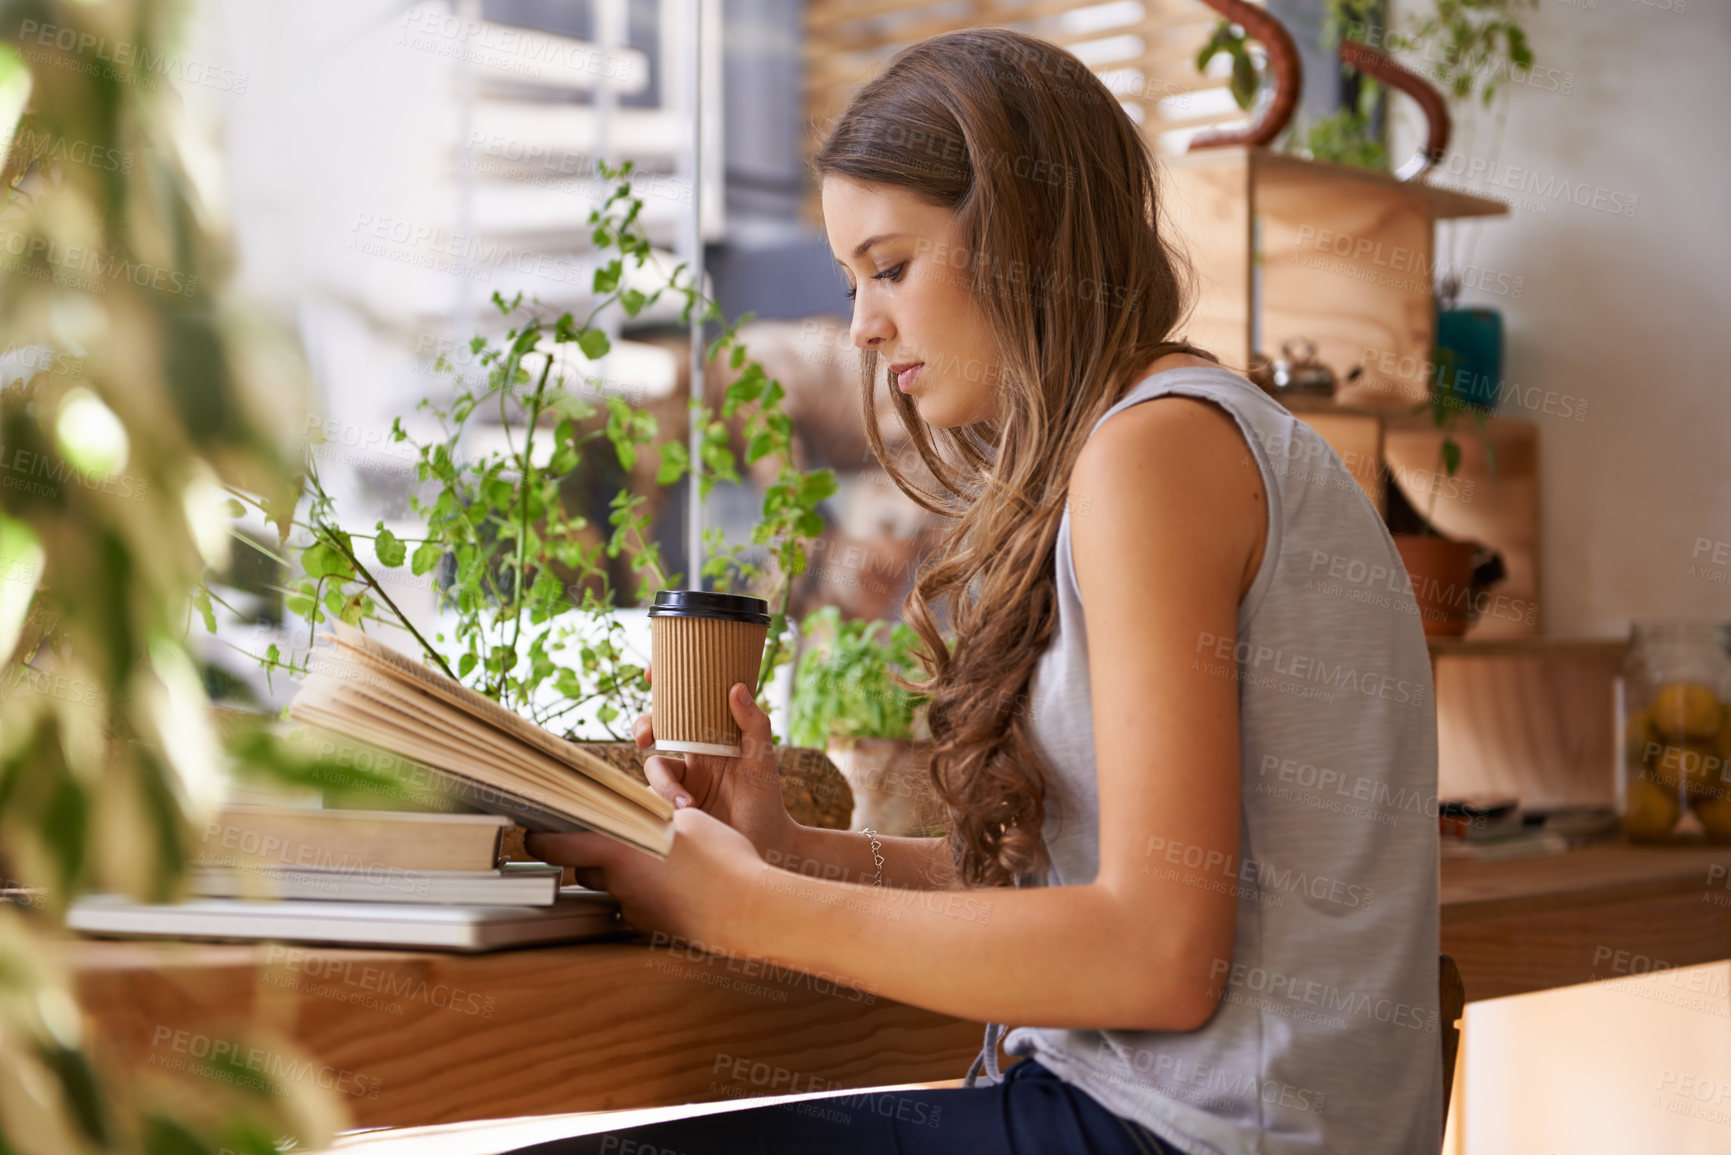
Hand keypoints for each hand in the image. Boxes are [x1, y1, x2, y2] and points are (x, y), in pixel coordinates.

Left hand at [527, 807, 761, 944]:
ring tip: (658, 864)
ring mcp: (632, 908)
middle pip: (586, 869)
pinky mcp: (647, 928)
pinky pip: (637, 906)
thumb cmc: (723, 859)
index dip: (540, 840)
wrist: (748, 910)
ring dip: (623, 877)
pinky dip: (648, 896)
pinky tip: (675, 888)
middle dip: (595, 859)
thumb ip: (651, 816)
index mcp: (618, 848)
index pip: (556, 846)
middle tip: (618, 844)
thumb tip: (639, 812)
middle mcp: (617, 881)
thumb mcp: (687, 820)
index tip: (534, 834)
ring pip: (613, 888)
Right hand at [635, 664, 797, 859]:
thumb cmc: (766, 800)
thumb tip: (737, 686)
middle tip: (646, 737)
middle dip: (644, 727)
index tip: (651, 672)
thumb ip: (753, 724)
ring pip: (653, 768)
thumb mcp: (762, 759)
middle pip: (656, 730)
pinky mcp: (673, 808)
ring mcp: (681, 782)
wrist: (765, 845)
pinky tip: (683, 817)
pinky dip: (662, 805)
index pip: (686, 705)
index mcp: (712, 737)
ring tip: (688, 805)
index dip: (665, 686)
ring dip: (663, 785)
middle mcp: (693, 756)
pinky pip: (653, 799)